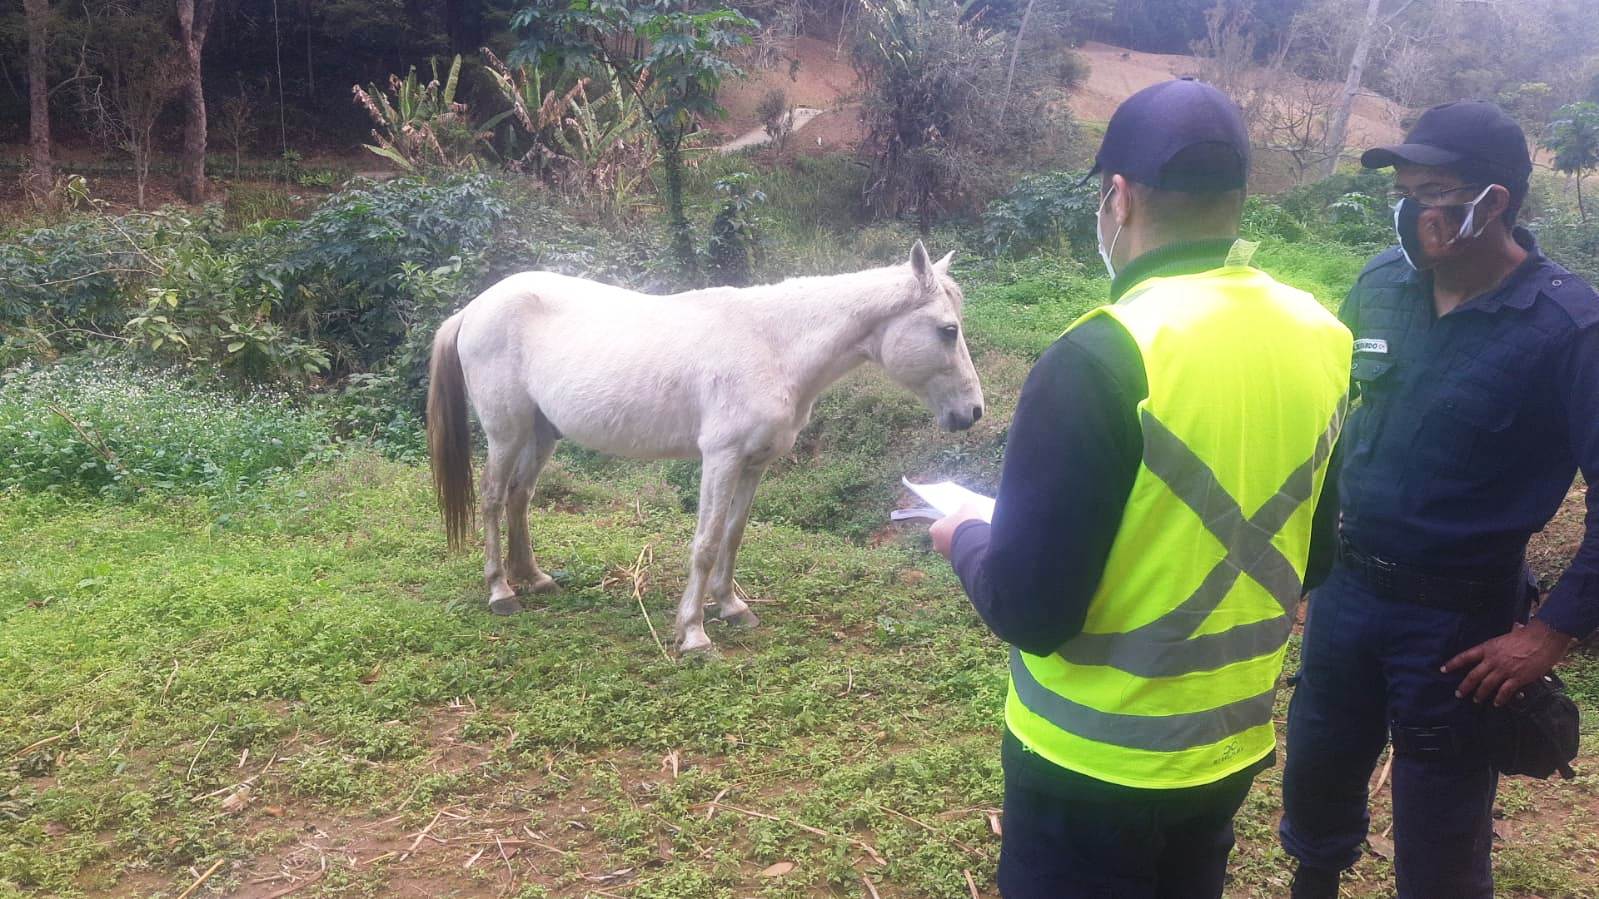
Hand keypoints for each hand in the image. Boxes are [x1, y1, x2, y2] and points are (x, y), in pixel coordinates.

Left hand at [929, 502, 989, 558]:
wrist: (975, 541)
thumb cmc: (966, 523)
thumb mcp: (967, 508)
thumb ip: (963, 509)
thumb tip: (966, 508)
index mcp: (934, 530)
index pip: (940, 525)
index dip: (951, 522)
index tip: (960, 521)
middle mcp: (937, 545)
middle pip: (946, 538)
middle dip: (954, 534)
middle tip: (966, 529)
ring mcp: (947, 555)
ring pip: (954, 547)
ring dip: (961, 543)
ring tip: (973, 537)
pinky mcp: (957, 562)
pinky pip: (962, 555)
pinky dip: (967, 551)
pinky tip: (976, 545)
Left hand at [1441, 618, 1575, 706]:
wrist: (1543, 639)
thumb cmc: (1528, 635)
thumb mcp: (1507, 636)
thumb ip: (1500, 644)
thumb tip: (1506, 638)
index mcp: (1488, 648)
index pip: (1465, 656)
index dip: (1453, 663)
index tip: (1443, 669)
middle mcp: (1493, 660)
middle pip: (1473, 675)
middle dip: (1464, 686)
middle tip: (1459, 694)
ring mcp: (1504, 670)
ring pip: (1486, 685)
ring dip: (1480, 694)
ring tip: (1476, 700)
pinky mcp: (1517, 678)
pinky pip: (1505, 691)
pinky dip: (1500, 699)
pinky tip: (1497, 703)